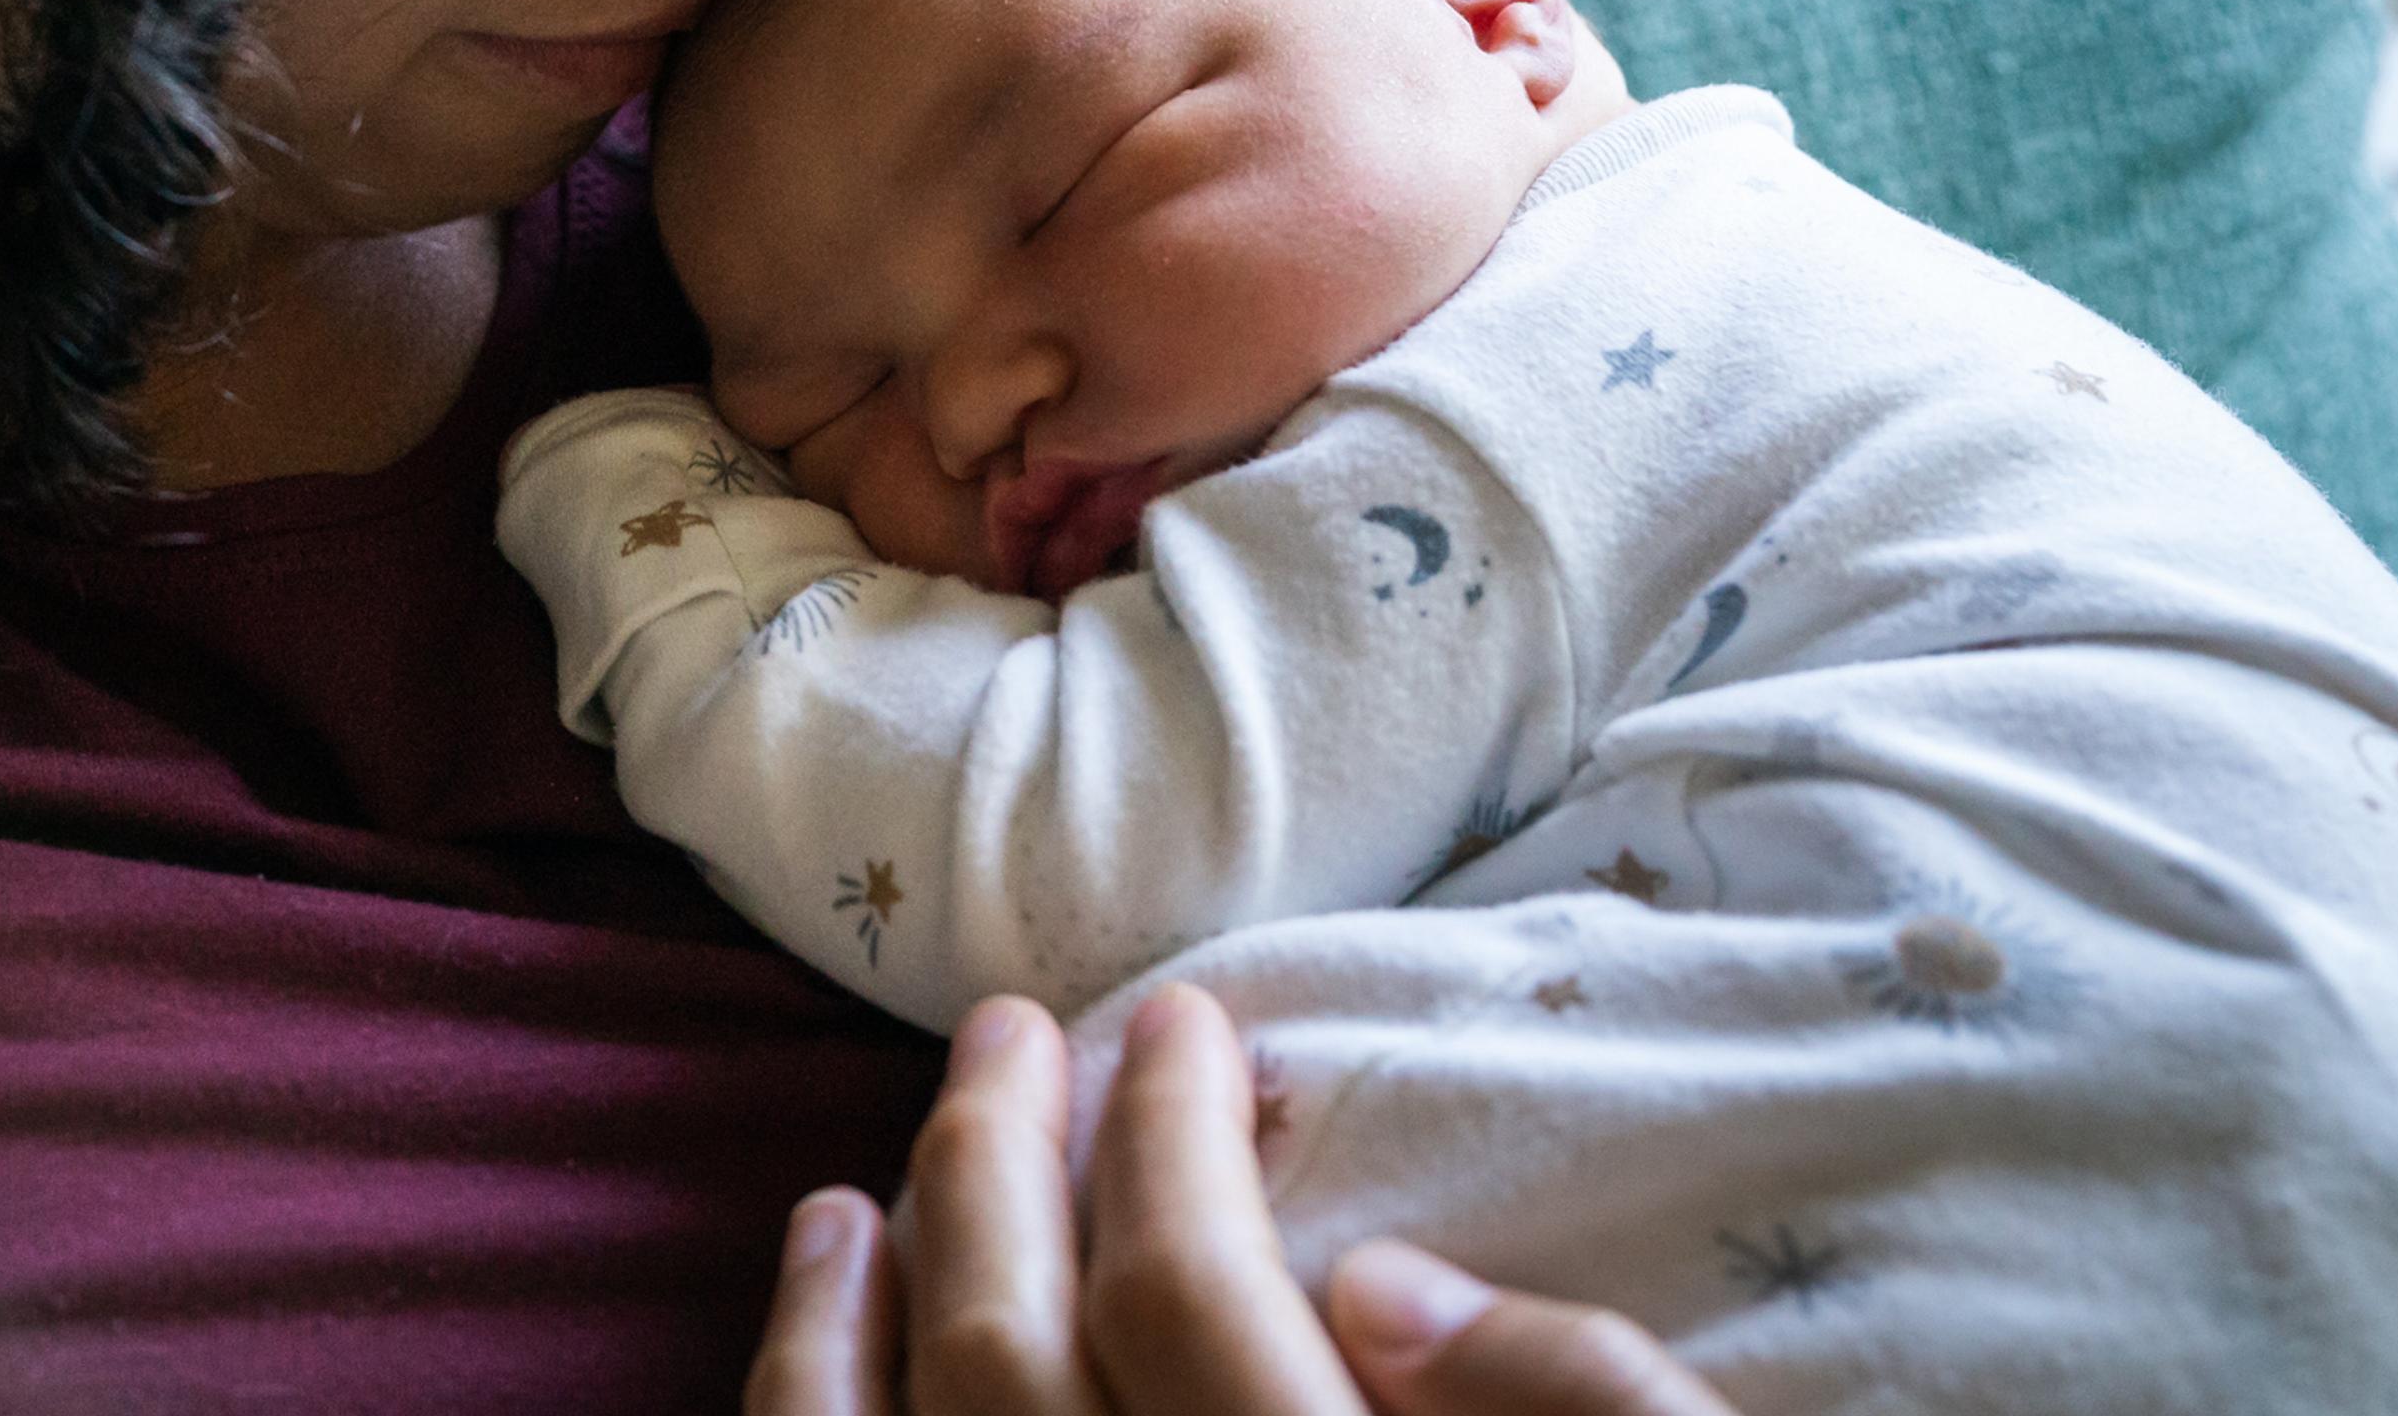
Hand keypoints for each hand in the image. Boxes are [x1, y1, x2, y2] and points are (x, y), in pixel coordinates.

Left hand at [747, 984, 1740, 1415]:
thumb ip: (1574, 1406)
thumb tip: (1377, 1288)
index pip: (1185, 1290)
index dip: (1167, 1129)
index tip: (1182, 1021)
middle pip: (1010, 1360)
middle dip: (993, 1165)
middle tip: (1008, 1034)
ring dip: (857, 1311)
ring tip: (869, 1180)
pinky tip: (823, 1354)